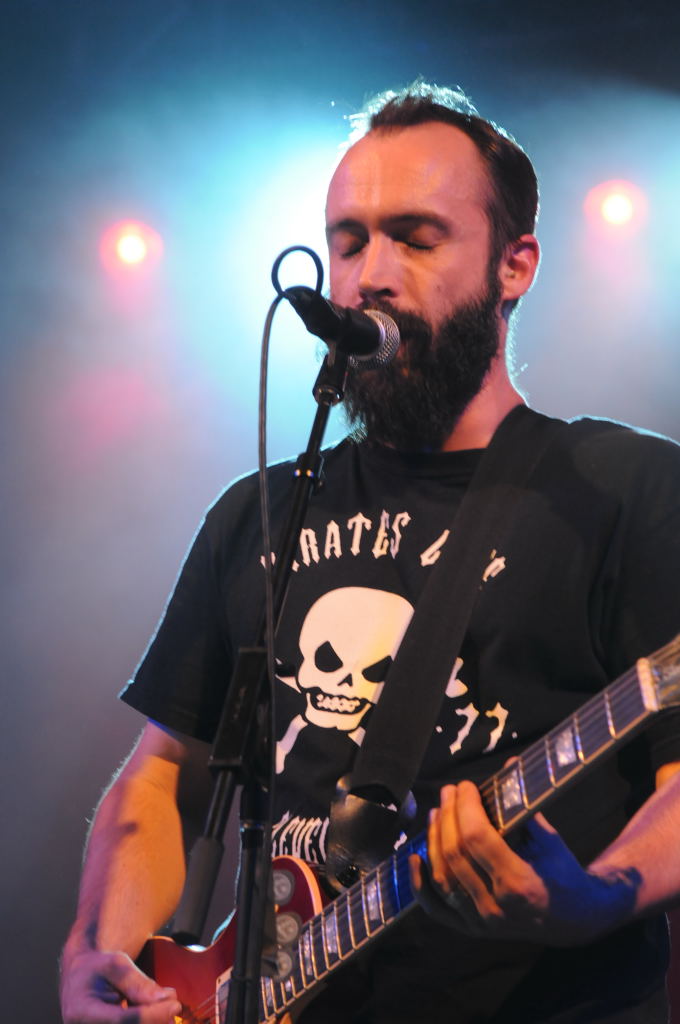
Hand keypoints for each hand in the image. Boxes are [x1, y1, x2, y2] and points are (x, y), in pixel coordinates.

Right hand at [60, 948, 181, 1023]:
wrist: (80, 980)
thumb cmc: (98, 968)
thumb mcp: (115, 964)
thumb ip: (137, 982)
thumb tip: (164, 999)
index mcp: (81, 1012)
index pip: (123, 1021)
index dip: (152, 1015)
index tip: (174, 1004)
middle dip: (157, 1022)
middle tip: (173, 1006)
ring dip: (155, 1023)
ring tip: (165, 1010)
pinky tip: (156, 1017)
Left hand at [409, 782, 640, 946]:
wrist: (576, 920)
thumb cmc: (564, 874)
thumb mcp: (550, 840)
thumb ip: (524, 806)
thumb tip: (509, 766)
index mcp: (518, 882)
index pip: (476, 837)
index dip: (465, 806)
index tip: (465, 786)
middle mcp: (495, 907)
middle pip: (455, 853)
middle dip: (447, 815)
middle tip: (448, 791)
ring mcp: (480, 922)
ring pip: (442, 877)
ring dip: (433, 839)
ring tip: (435, 812)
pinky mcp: (471, 930)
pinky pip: (436, 909)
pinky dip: (420, 884)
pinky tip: (415, 858)